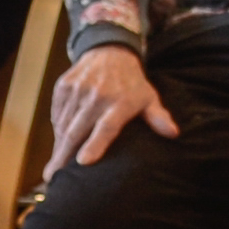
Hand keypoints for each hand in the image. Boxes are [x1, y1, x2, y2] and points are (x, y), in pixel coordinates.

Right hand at [46, 45, 173, 171]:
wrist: (109, 52)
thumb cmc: (131, 83)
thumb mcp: (148, 98)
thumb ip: (158, 117)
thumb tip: (174, 133)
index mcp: (120, 101)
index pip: (106, 126)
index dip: (95, 144)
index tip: (83, 162)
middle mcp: (96, 95)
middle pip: (77, 131)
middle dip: (64, 156)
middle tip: (55, 177)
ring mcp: (78, 90)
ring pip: (63, 125)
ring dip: (58, 147)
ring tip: (54, 167)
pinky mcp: (63, 86)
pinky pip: (57, 114)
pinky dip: (57, 130)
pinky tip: (59, 144)